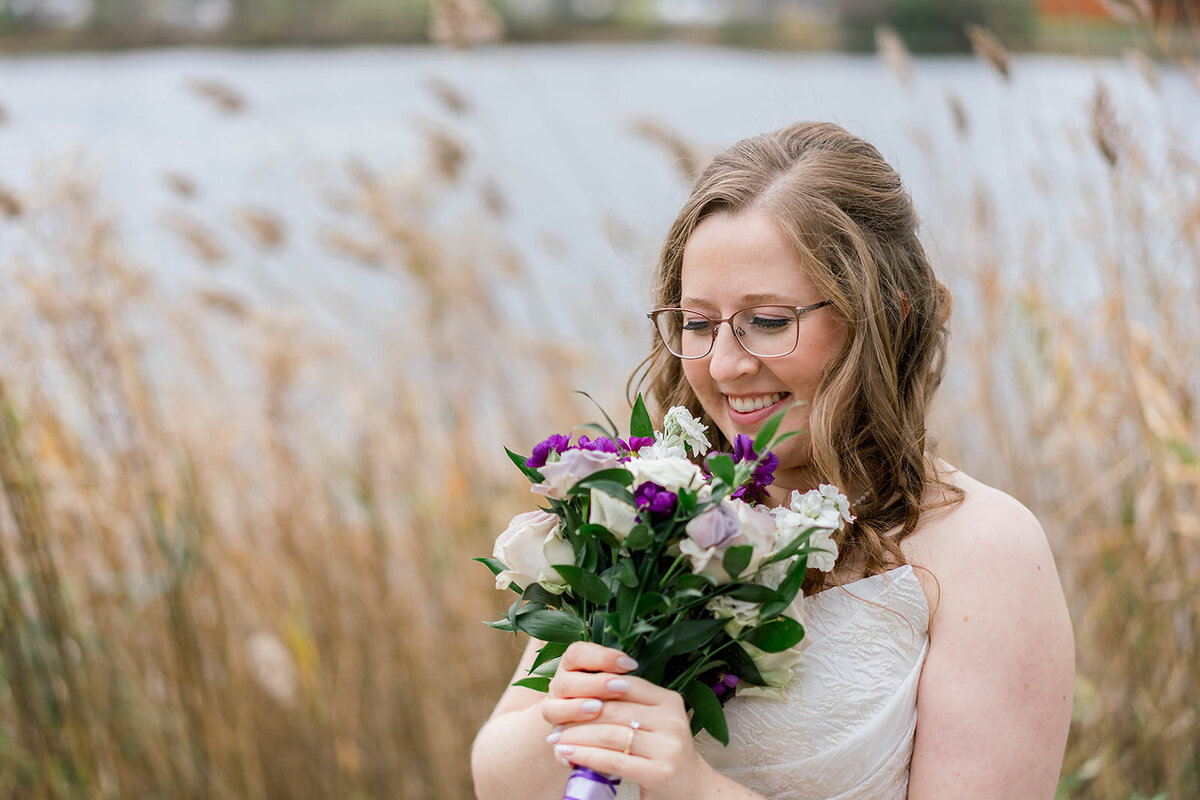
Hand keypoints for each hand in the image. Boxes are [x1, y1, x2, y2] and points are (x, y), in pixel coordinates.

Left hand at [540, 642, 712, 799]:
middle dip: (579, 715)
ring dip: (577, 737)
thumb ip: (630, 705)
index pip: (625, 685)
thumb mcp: (655, 721)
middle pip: (614, 710)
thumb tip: (585, 693)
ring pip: (609, 735)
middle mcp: (672, 720)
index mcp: (670, 701)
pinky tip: (568, 755)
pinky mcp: (658, 772)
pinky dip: (585, 756)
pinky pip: (612, 760)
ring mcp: (668, 747)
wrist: (692, 788)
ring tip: (557, 739)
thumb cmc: (663, 751)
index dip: (594, 688)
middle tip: (556, 722)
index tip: (570, 695)